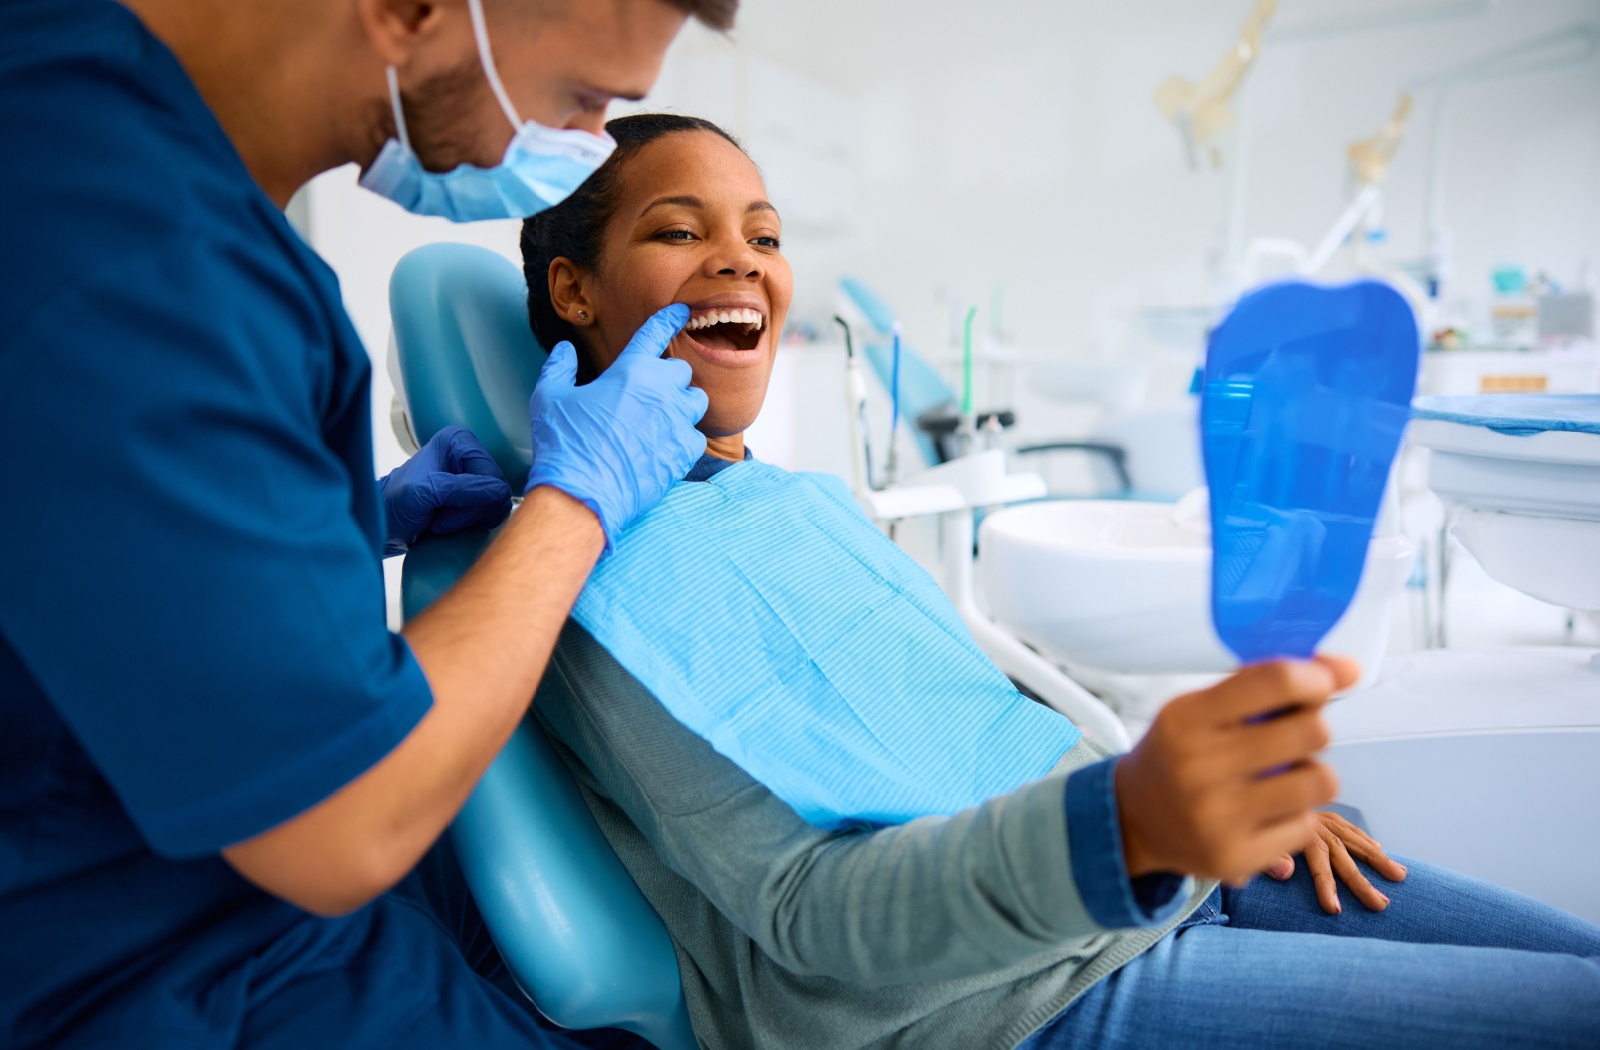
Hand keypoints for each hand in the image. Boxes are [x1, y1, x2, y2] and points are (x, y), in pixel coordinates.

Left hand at [379, 425, 511, 556]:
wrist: (385, 522)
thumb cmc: (396, 504)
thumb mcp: (424, 493)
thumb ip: (461, 489)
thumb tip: (501, 491)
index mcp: (459, 441)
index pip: (491, 475)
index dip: (473, 501)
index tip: (443, 513)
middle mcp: (470, 453)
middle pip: (497, 490)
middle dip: (470, 512)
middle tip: (442, 520)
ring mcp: (474, 475)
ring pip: (498, 504)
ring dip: (470, 520)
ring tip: (443, 522)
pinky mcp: (476, 494)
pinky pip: (493, 513)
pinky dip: (472, 524)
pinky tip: (451, 524)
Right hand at [524, 303, 707, 546]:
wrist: (582, 495)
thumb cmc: (564, 444)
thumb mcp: (548, 397)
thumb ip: (558, 367)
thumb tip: (564, 350)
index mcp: (631, 371)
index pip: (655, 334)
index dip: (669, 319)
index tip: (682, 312)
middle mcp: (660, 392)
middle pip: (681, 371)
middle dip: (668, 377)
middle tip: (647, 394)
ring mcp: (676, 423)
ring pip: (696, 402)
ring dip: (682, 405)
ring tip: (661, 419)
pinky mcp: (683, 454)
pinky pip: (696, 437)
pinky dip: (685, 439)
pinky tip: (665, 447)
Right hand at [1115, 655, 1358, 885]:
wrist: (1132, 820)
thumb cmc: (1178, 753)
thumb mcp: (1199, 710)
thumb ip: (1262, 686)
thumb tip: (1347, 668)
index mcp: (1186, 719)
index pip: (1276, 681)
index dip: (1317, 676)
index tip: (1325, 681)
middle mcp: (1197, 767)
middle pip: (1310, 731)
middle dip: (1313, 726)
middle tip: (1294, 734)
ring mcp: (1216, 817)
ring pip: (1321, 781)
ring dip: (1313, 773)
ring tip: (1287, 774)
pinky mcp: (1234, 857)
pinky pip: (1305, 826)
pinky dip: (1296, 814)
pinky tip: (1267, 810)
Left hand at [1264, 810, 1408, 913]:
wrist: (1261, 788)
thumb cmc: (1256, 825)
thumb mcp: (1254, 843)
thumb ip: (1271, 857)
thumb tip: (1285, 874)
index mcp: (1301, 836)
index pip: (1319, 866)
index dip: (1327, 887)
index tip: (1335, 910)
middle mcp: (1319, 828)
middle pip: (1345, 859)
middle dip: (1362, 884)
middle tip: (1381, 905)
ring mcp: (1327, 821)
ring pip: (1357, 842)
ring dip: (1379, 860)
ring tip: (1400, 876)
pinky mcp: (1330, 816)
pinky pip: (1352, 830)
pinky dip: (1366, 840)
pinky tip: (1380, 850)